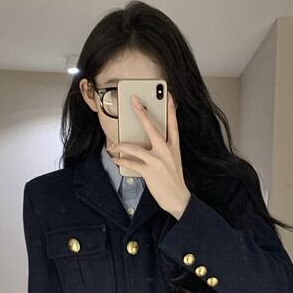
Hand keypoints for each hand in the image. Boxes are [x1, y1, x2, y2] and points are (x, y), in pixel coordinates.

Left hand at [107, 91, 190, 219]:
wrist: (178, 199)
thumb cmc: (173, 179)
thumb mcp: (172, 161)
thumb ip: (162, 149)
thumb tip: (145, 142)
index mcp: (174, 146)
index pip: (173, 123)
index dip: (171, 108)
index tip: (168, 94)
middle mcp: (167, 151)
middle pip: (152, 127)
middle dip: (142, 112)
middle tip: (134, 101)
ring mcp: (158, 161)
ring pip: (135, 147)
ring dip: (121, 145)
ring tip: (113, 145)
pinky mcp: (149, 171)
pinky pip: (131, 162)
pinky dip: (121, 161)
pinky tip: (115, 159)